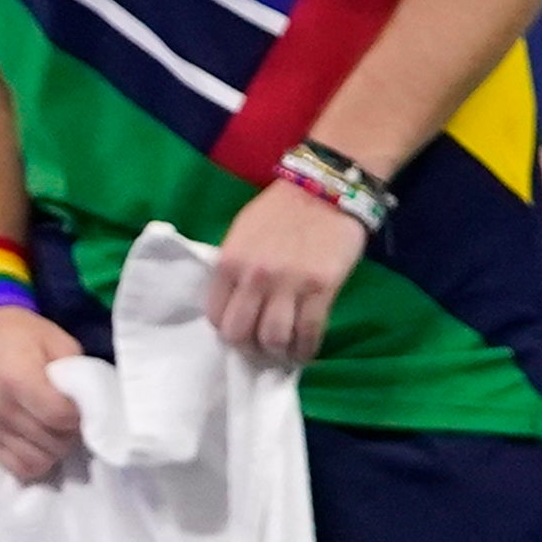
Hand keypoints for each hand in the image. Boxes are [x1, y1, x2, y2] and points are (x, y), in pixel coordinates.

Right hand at [0, 306, 84, 481]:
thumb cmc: (27, 335)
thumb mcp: (61, 343)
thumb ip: (76, 377)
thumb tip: (90, 410)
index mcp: (18, 380)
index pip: (60, 417)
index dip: (80, 416)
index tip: (82, 405)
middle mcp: (1, 409)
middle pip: (52, 442)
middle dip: (71, 433)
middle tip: (72, 416)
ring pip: (39, 460)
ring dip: (55, 449)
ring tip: (56, 428)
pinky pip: (18, 468)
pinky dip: (36, 461)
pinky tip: (40, 443)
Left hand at [205, 176, 368, 367]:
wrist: (325, 188)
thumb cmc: (280, 210)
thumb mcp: (242, 233)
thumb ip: (234, 267)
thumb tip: (234, 302)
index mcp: (230, 262)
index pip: (215, 314)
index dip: (226, 330)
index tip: (239, 333)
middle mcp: (254, 277)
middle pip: (240, 333)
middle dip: (248, 348)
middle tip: (260, 349)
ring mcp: (289, 284)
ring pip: (274, 339)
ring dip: (277, 353)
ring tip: (283, 354)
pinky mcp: (321, 288)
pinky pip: (309, 332)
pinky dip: (305, 349)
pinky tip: (305, 351)